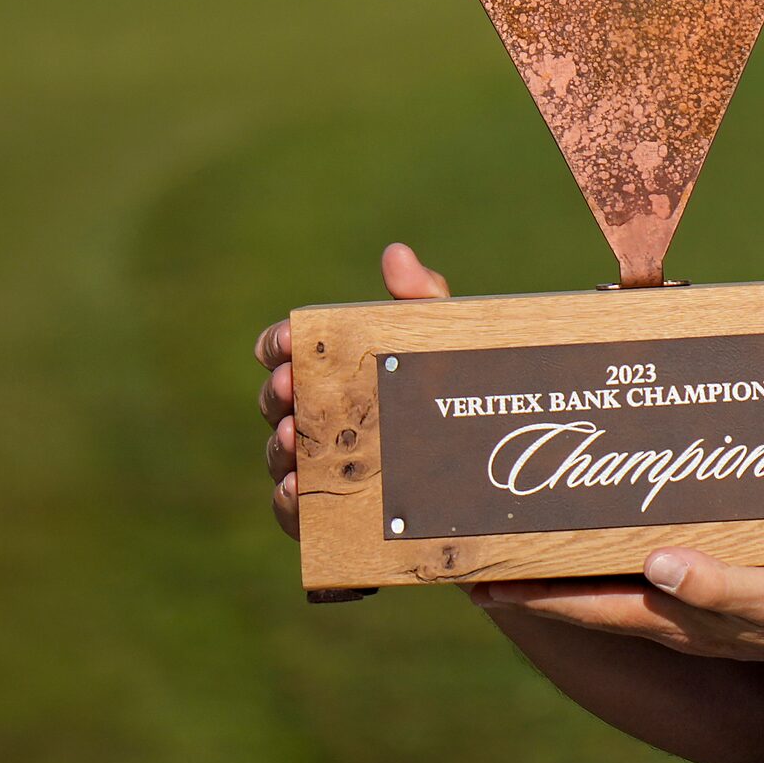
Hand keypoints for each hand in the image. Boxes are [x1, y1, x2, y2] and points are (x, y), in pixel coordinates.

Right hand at [258, 241, 448, 538]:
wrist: (487, 465)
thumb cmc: (452, 389)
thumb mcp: (442, 344)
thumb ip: (422, 298)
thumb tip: (395, 252)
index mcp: (334, 371)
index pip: (288, 352)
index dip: (278, 343)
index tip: (287, 340)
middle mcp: (318, 416)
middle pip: (276, 403)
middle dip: (276, 391)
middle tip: (289, 385)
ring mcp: (320, 463)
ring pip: (281, 454)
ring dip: (279, 444)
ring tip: (290, 437)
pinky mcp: (330, 510)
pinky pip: (295, 510)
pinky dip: (288, 500)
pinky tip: (296, 488)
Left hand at [469, 550, 763, 672]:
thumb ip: (718, 586)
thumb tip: (654, 565)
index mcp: (675, 617)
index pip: (583, 605)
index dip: (528, 593)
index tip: (475, 578)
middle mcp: (674, 614)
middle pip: (586, 594)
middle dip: (536, 575)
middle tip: (483, 547)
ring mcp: (695, 605)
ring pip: (615, 582)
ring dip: (574, 564)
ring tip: (536, 535)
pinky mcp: (721, 587)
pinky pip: (652, 569)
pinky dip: (622, 553)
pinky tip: (626, 532)